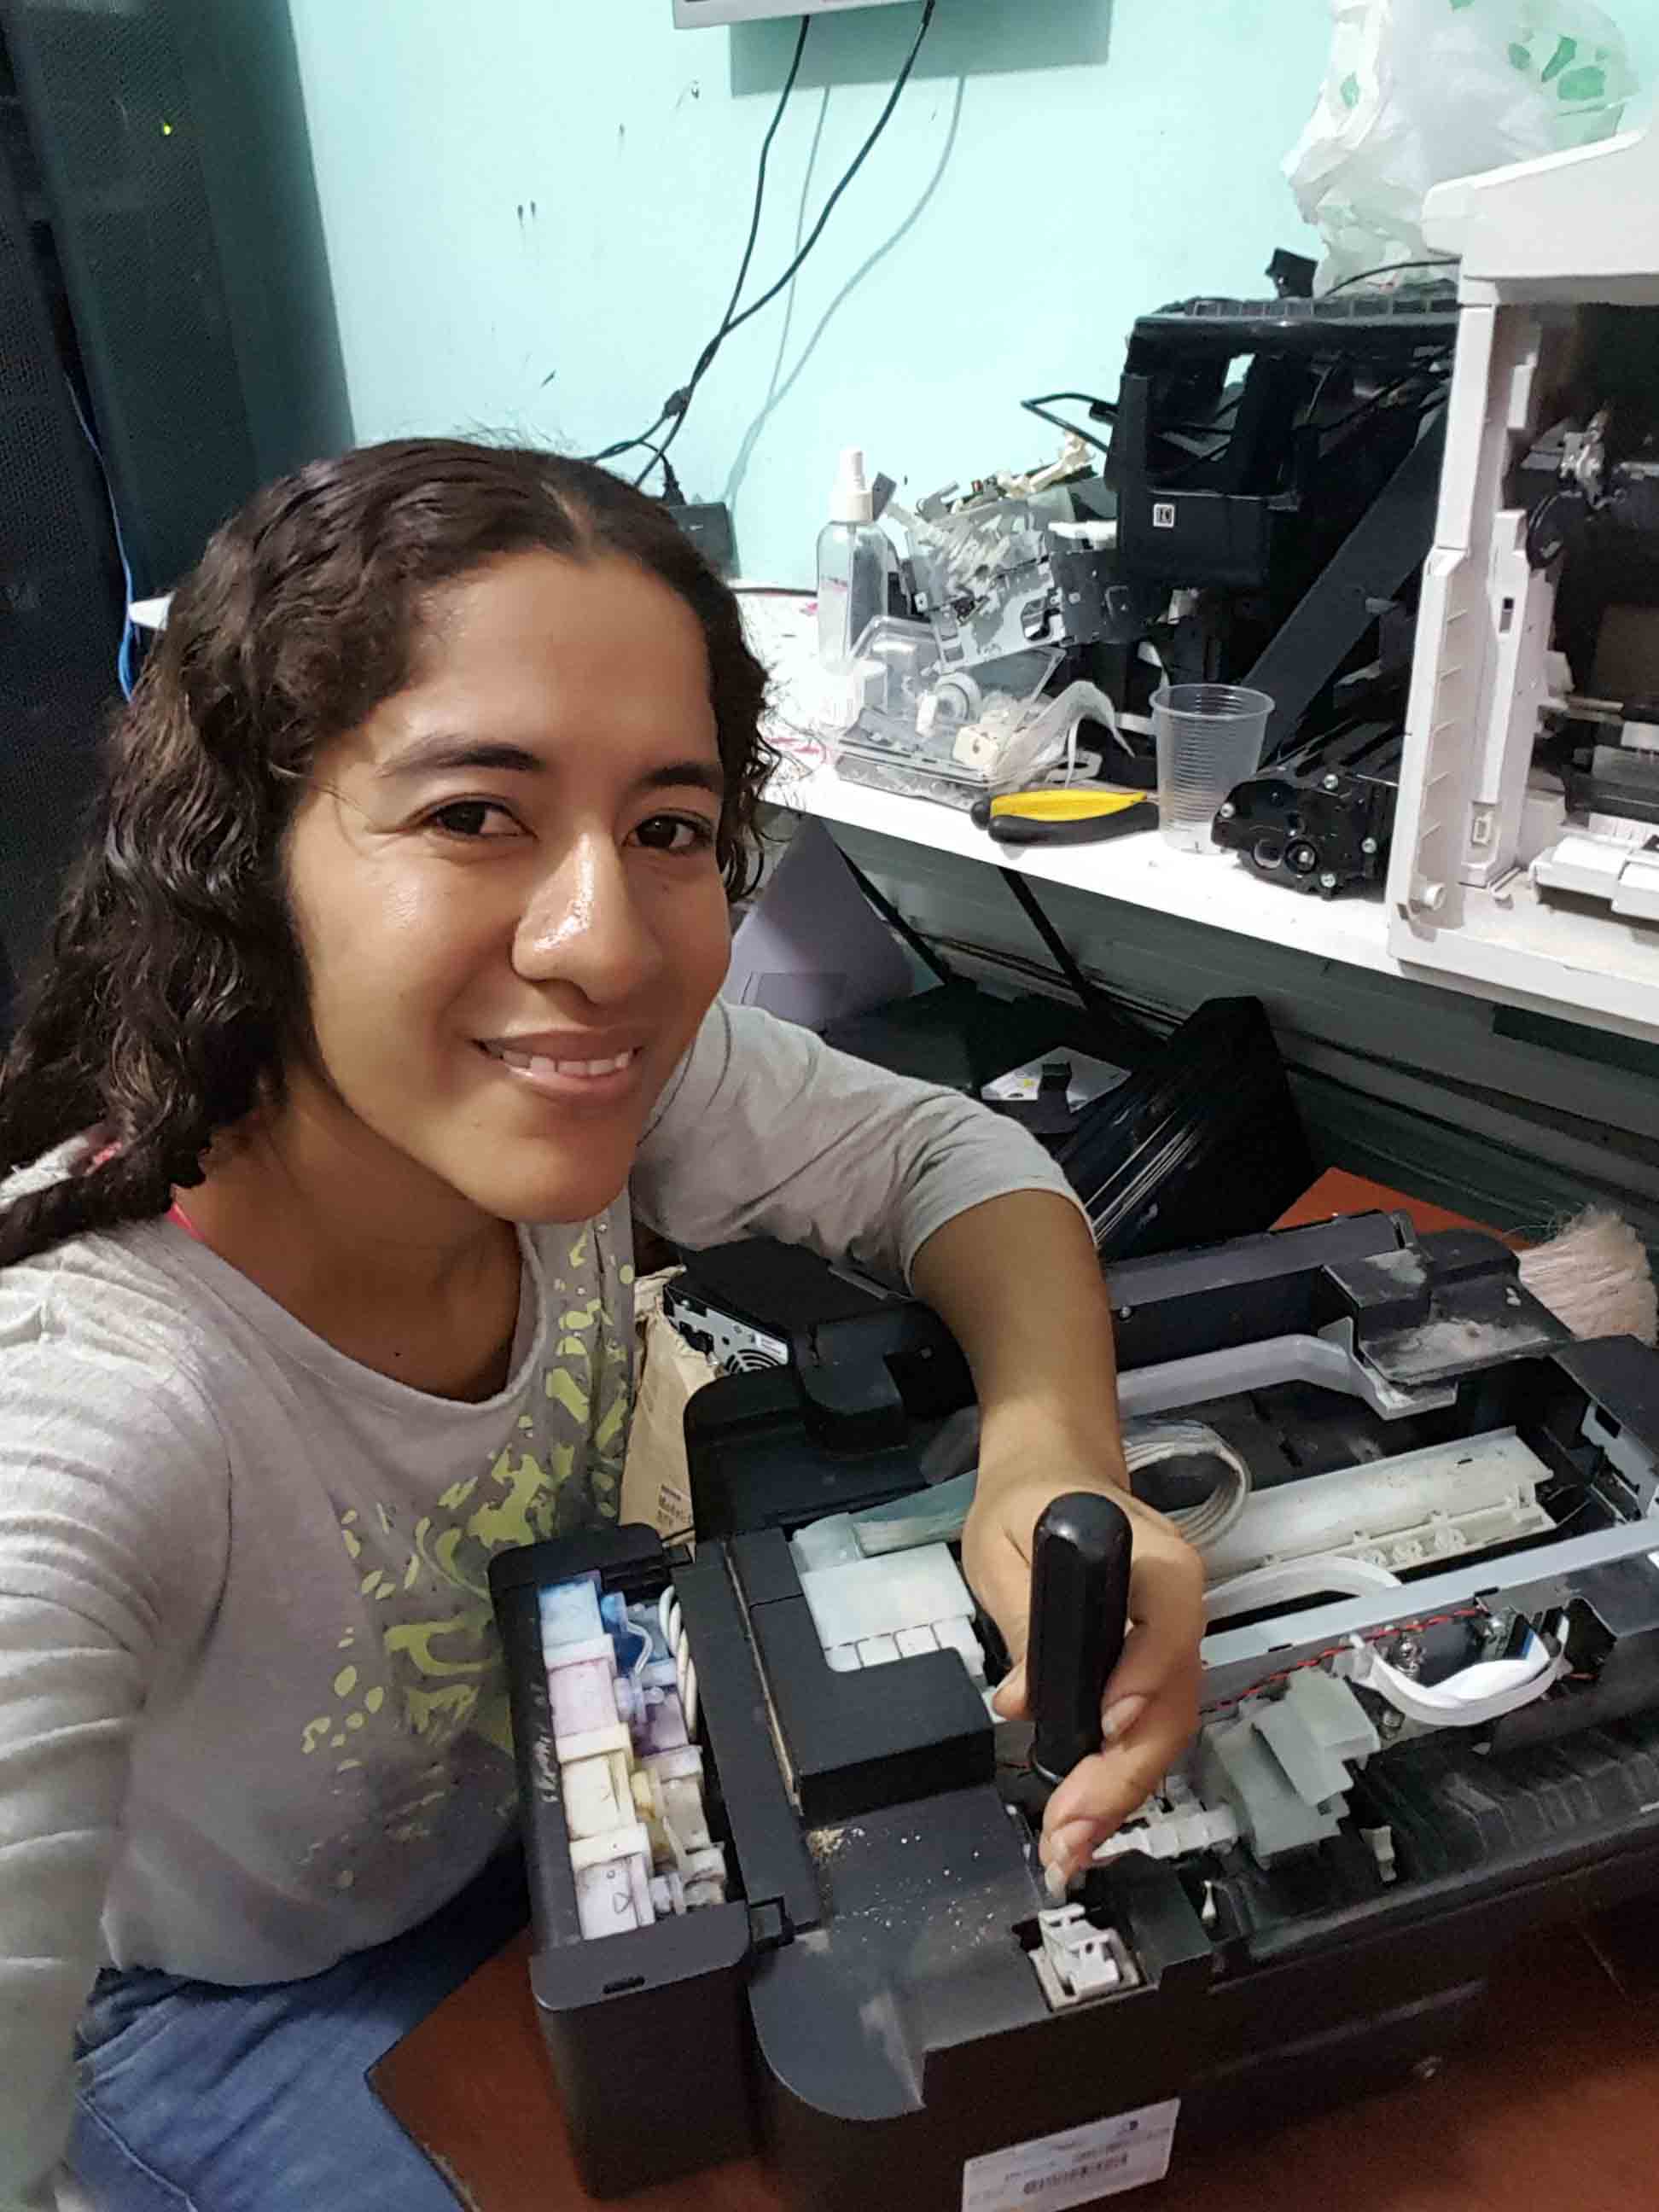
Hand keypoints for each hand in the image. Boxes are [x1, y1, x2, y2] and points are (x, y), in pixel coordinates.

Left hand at [962, 1458, 1203, 1892]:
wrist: (1053, 1473)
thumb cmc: (1027, 1500)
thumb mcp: (1001, 1544)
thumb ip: (1021, 1615)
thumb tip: (1022, 1701)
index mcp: (1149, 1557)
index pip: (1168, 1619)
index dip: (1144, 1675)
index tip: (1105, 1725)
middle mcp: (1177, 1607)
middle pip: (1171, 1700)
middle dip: (1123, 1775)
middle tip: (1069, 1833)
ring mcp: (1172, 1645)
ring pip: (1165, 1731)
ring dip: (1121, 1795)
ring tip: (1070, 1847)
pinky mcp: (1153, 1673)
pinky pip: (1148, 1731)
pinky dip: (1117, 1779)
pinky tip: (1082, 1819)